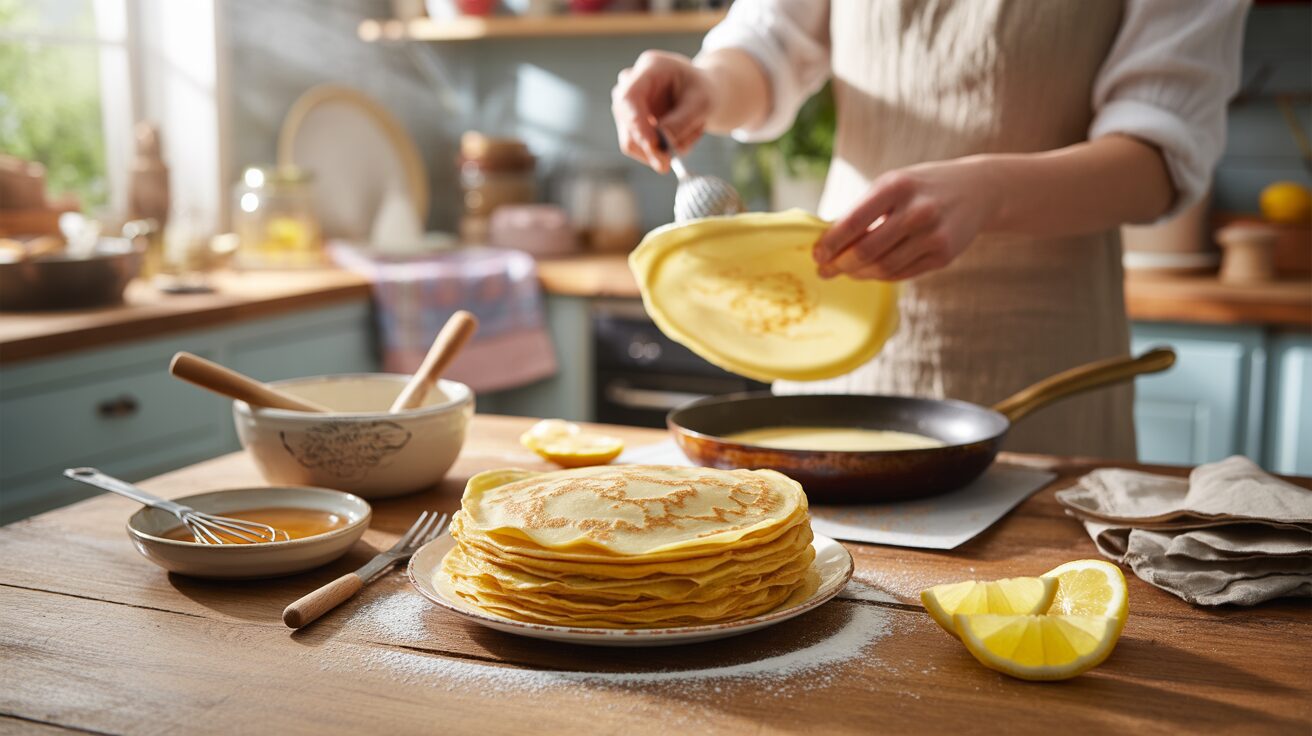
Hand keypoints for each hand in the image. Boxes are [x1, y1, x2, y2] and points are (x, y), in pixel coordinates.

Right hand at [611, 51, 713, 172]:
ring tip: (692, 133)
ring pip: (631, 140)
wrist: (703, 92)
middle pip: (627, 121)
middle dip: (647, 146)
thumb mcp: (702, 103)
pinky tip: (684, 136)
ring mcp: (627, 106)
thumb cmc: (703, 91)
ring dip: (662, 149)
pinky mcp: (631, 125)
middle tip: (667, 166)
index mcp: (650, 68)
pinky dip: (663, 151)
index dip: (636, 123)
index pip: (630, 97)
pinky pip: (641, 148)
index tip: (652, 145)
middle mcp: (631, 85)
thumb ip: (682, 122)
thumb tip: (660, 145)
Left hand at [813, 158, 1000, 280]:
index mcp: (897, 187)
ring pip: (883, 267)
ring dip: (858, 274)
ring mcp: (934, 235)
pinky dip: (880, 276)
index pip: (854, 222)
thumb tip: (828, 241)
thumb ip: (864, 210)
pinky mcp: (944, 256)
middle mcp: (918, 211)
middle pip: (867, 250)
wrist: (978, 190)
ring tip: (845, 272)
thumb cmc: (922, 187)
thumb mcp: (893, 185)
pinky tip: (869, 272)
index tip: (816, 254)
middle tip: (824, 271)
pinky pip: (902, 274)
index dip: (830, 243)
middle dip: (840, 265)